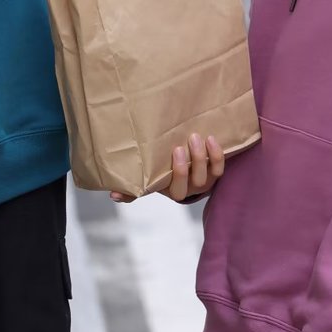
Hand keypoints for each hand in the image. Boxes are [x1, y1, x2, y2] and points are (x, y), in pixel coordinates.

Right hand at [112, 134, 226, 204]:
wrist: (186, 169)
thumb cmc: (162, 174)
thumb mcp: (148, 182)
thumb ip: (132, 190)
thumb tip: (112, 194)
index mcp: (174, 191)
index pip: (177, 189)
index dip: (178, 172)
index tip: (175, 152)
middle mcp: (192, 189)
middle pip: (194, 181)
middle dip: (190, 164)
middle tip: (182, 144)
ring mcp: (206, 181)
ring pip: (209, 174)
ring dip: (204, 156)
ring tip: (196, 137)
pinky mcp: (215, 172)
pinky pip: (220, 167)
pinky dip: (217, 154)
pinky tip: (211, 139)